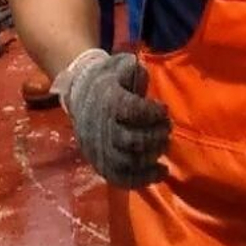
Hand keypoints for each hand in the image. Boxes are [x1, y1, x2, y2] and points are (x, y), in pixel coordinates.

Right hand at [55, 48, 170, 188]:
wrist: (79, 95)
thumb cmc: (107, 80)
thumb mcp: (118, 66)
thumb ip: (132, 69)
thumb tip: (141, 75)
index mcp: (106, 101)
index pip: (133, 111)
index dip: (153, 112)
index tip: (163, 108)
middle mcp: (102, 128)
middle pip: (134, 140)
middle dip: (156, 136)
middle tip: (166, 127)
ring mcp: (101, 149)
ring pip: (130, 162)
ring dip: (152, 155)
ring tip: (162, 144)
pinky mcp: (103, 164)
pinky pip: (124, 179)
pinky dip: (145, 179)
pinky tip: (161, 170)